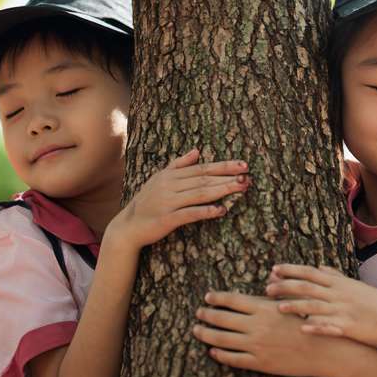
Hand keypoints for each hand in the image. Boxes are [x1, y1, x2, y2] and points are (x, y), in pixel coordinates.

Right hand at [107, 149, 249, 251]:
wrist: (128, 226)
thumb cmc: (147, 201)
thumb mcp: (160, 178)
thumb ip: (179, 164)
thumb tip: (197, 150)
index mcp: (171, 175)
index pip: (203, 168)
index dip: (224, 166)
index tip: (243, 165)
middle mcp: (170, 186)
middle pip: (204, 179)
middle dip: (228, 177)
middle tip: (248, 177)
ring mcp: (168, 202)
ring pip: (200, 194)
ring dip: (222, 190)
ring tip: (241, 188)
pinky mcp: (166, 219)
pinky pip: (189, 214)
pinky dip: (206, 211)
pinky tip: (221, 210)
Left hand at [193, 292, 339, 376]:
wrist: (323, 350)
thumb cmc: (311, 321)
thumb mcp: (295, 302)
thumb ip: (279, 290)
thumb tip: (270, 276)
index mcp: (264, 309)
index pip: (232, 300)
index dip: (217, 298)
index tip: (207, 297)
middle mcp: (256, 326)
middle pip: (222, 319)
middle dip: (207, 315)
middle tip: (198, 313)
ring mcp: (255, 346)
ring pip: (222, 340)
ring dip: (206, 335)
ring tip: (197, 331)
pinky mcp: (259, 363)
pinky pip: (233, 359)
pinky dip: (220, 355)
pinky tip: (213, 352)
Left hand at [265, 264, 376, 350]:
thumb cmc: (372, 302)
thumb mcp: (353, 285)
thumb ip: (335, 276)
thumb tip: (320, 267)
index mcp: (338, 283)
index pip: (310, 273)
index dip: (291, 270)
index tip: (273, 270)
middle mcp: (338, 293)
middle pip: (307, 287)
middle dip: (286, 286)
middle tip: (267, 288)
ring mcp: (343, 309)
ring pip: (315, 306)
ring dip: (296, 306)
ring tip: (278, 307)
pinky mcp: (349, 326)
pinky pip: (329, 326)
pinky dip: (316, 326)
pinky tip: (303, 328)